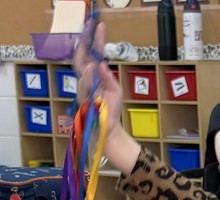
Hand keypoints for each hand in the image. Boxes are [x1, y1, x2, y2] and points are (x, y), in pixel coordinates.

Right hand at [74, 21, 139, 174]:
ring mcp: (83, 91)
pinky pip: (84, 87)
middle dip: (84, 44)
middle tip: (89, 30)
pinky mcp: (83, 102)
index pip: (92, 55)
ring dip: (88, 60)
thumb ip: (109, 78)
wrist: (109, 132)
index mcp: (94, 78)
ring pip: (81, 72)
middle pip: (81, 59)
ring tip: (94, 54)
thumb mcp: (116, 92)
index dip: (95, 41)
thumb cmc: (111, 112)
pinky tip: (92, 69)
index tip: (99, 26)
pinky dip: (88, 77)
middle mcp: (86, 82)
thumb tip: (101, 63)